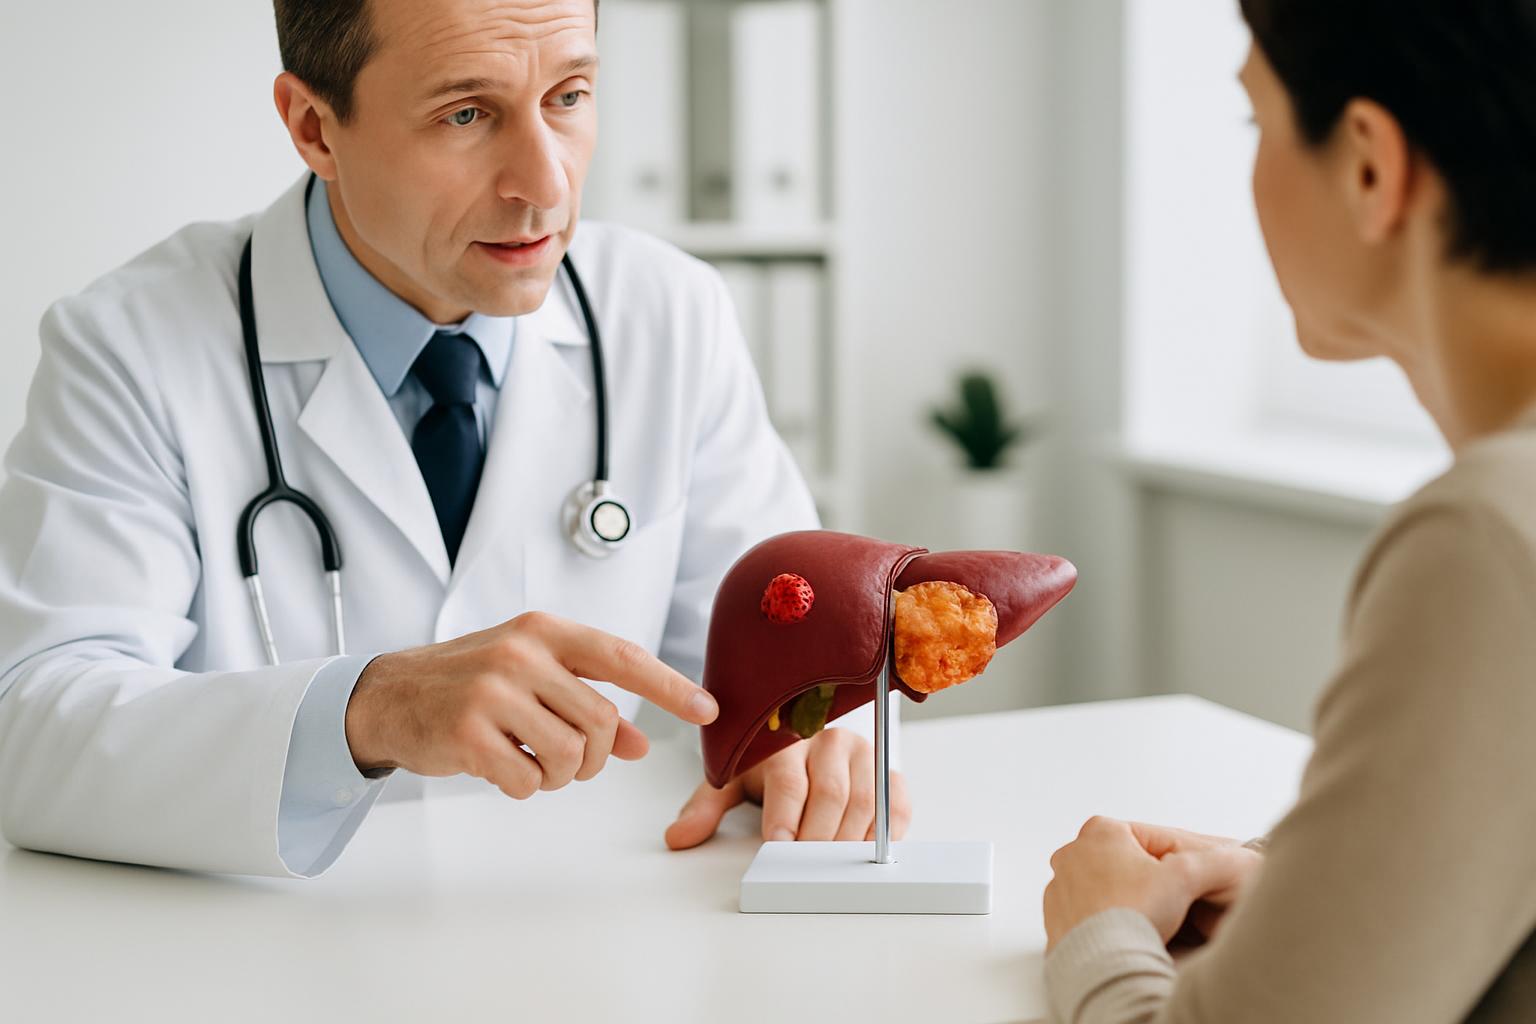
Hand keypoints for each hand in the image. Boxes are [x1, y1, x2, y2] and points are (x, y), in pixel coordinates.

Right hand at [344, 611, 718, 798]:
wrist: (389, 695)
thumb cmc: (470, 684)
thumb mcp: (532, 679)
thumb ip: (587, 704)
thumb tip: (639, 744)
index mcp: (543, 631)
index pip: (623, 656)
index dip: (670, 686)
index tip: (708, 709)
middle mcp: (521, 654)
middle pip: (600, 722)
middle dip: (593, 756)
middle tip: (568, 760)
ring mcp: (492, 692)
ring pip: (569, 755)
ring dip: (559, 775)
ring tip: (530, 761)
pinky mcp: (467, 733)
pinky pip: (527, 780)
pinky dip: (524, 787)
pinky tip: (501, 768)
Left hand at [664, 727, 911, 849]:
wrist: (804, 735)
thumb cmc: (767, 764)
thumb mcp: (731, 780)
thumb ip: (705, 808)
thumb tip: (678, 838)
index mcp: (786, 741)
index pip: (789, 781)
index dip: (785, 817)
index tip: (777, 845)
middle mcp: (829, 742)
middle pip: (833, 795)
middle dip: (818, 838)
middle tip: (805, 867)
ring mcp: (863, 754)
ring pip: (866, 801)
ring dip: (849, 840)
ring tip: (830, 865)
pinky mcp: (888, 770)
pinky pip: (895, 802)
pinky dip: (884, 831)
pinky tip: (866, 849)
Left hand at [1043, 817, 1262, 952]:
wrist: (1101, 962)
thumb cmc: (1134, 913)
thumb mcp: (1186, 876)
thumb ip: (1215, 860)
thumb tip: (1239, 857)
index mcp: (1100, 831)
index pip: (1160, 840)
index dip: (1190, 860)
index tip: (1206, 876)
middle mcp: (1072, 853)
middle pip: (1134, 864)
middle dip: (1158, 880)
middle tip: (1181, 901)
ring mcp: (1060, 887)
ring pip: (1113, 889)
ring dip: (1135, 900)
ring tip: (1156, 920)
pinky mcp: (1058, 918)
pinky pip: (1095, 914)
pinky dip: (1113, 920)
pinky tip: (1130, 932)